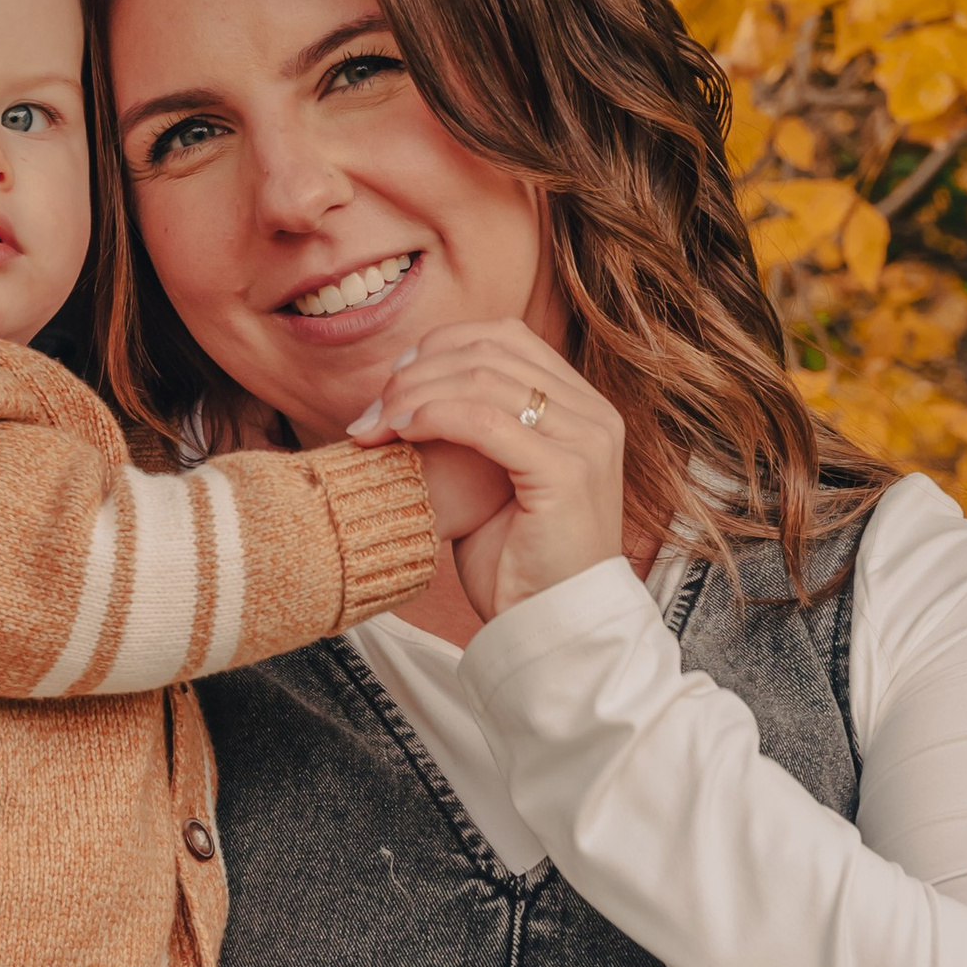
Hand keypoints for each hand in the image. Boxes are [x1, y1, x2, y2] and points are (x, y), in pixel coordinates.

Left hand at [348, 321, 626, 620]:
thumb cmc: (517, 563)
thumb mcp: (495, 480)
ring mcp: (587, 441)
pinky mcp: (567, 471)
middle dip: (419, 373)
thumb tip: (411, 387)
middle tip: (372, 411)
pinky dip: (433, 417)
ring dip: (415, 394)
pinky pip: (485, 421)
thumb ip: (474, 428)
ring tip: (375, 426)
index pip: (507, 338)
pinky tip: (399, 433)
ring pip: (483, 379)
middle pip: (491, 351)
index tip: (394, 382)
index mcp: (583, 408)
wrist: (553, 628)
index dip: (442, 346)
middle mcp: (594, 415)